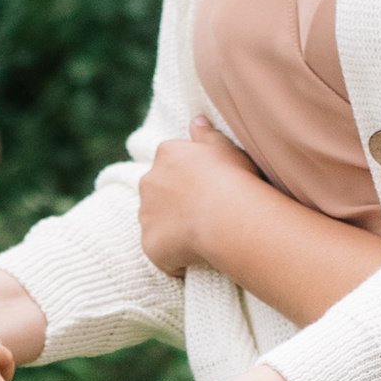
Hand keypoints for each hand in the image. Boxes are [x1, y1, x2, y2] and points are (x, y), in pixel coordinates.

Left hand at [137, 116, 265, 281]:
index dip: (189, 179)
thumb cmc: (234, 179)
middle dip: (175, 204)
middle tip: (205, 216)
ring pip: (156, 223)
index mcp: (167, 154)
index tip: (208, 190)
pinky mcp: (150, 244)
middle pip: (158, 193)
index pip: (171, 164)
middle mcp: (149, 181)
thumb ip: (207, 134)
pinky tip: (197, 260)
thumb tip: (195, 119)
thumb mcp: (226, 147)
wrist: (228, 217)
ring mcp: (146, 215)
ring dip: (173, 231)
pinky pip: (160, 253)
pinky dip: (174, 259)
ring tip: (202, 238)